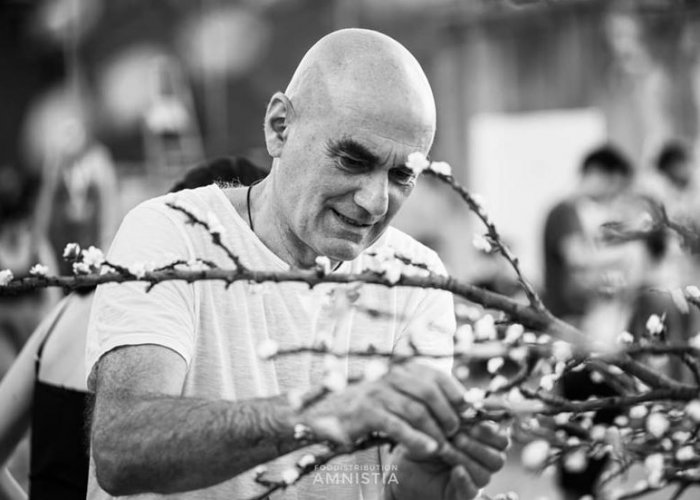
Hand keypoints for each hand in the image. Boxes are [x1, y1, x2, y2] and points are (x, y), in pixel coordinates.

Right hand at [299, 360, 464, 456]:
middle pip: (430, 391)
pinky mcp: (366, 412)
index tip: (469, 412)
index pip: (436, 374)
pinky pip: (398, 426)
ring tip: (444, 447)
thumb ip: (421, 395)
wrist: (325, 412)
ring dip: (435, 431)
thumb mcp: (395, 394)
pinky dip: (416, 439)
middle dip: (448, 414)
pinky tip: (428, 450)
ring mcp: (377, 392)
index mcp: (400, 368)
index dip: (457, 393)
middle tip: (456, 433)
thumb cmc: (367, 405)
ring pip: (417, 410)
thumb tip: (461, 405)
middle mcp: (389, 375)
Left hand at [388, 421, 508, 499]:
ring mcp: (473, 480)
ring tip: (446, 449)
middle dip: (479, 445)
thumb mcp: (436, 424)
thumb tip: (467, 403)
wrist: (402, 466)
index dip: (493, 431)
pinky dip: (465, 480)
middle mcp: (482, 461)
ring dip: (466, 459)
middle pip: (498, 457)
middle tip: (458, 436)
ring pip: (485, 473)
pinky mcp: (461, 495)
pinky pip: (471, 491)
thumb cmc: (422, 440)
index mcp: (482, 441)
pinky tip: (456, 470)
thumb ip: (453, 416)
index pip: (501, 438)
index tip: (478, 423)